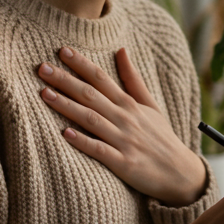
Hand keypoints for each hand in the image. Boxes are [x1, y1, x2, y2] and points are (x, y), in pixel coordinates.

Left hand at [38, 46, 206, 205]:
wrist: (181, 173)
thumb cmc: (162, 138)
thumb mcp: (151, 105)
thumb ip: (133, 79)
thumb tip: (121, 50)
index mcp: (129, 104)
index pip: (101, 79)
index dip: (82, 64)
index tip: (61, 50)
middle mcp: (125, 119)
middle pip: (91, 95)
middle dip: (65, 80)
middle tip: (42, 68)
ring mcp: (124, 141)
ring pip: (91, 120)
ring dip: (67, 106)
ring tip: (45, 94)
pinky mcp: (124, 164)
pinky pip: (100, 151)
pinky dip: (84, 142)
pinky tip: (65, 133)